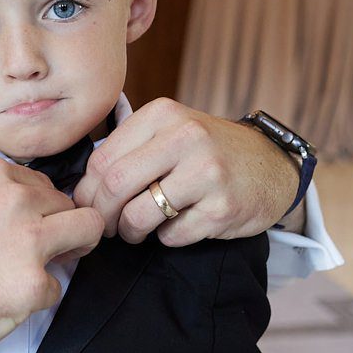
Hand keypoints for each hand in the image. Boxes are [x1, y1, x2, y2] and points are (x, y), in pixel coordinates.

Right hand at [0, 156, 102, 352]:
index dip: (39, 211)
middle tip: (29, 255)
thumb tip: (41, 200)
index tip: (22, 230)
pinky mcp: (33, 283)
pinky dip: (37, 297)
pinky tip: (3, 299)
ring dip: (65, 254)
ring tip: (26, 271)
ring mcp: (27, 241)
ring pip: (86, 232)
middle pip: (70, 206)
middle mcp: (14, 200)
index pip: (45, 183)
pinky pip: (59, 286)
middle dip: (59, 231)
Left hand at [73, 98, 298, 246]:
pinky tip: (176, 226)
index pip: (102, 158)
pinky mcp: (222, 208)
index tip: (87, 205)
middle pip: (114, 186)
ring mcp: (207, 173)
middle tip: (104, 227)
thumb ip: (129, 148)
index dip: (87, 190)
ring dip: (129, 231)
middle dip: (101, 215)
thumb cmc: (207, 152)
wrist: (271, 166)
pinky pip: (171, 235)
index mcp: (164, 114)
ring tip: (135, 230)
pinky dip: (165, 238)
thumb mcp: (171, 131)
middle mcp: (186, 137)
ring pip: (139, 215)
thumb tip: (81, 188)